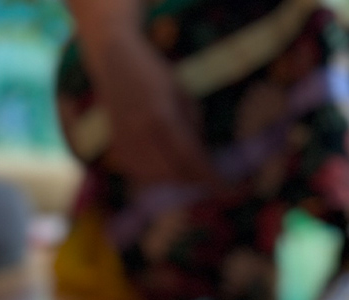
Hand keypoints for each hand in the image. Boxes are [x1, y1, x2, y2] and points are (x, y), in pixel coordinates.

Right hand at [84, 27, 215, 185]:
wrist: (113, 60)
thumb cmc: (154, 73)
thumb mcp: (183, 96)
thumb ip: (194, 129)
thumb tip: (204, 162)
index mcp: (161, 118)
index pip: (193, 160)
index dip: (215, 180)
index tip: (235, 190)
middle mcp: (140, 135)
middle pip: (178, 175)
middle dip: (200, 180)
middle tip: (217, 177)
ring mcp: (125, 144)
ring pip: (161, 180)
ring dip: (181, 178)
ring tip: (193, 165)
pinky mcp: (117, 150)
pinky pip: (145, 176)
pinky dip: (161, 174)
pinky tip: (168, 160)